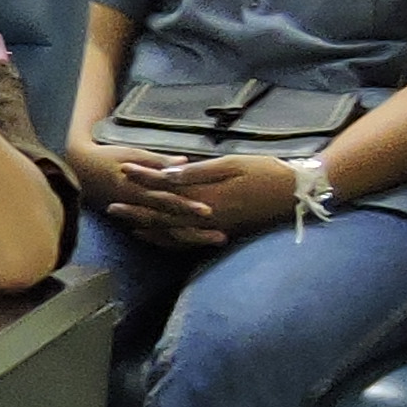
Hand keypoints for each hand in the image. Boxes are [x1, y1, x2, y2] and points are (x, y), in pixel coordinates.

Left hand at [105, 153, 296, 247]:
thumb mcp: (232, 164)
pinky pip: (188, 241)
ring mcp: (212, 228)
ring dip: (148, 227)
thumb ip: (198, 172)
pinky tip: (157, 236)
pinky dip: (169, 240)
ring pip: (172, 231)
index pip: (165, 187)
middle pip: (162, 214)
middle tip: (110, 206)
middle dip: (136, 209)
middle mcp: (205, 216)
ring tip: (126, 223)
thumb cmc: (266, 171)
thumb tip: (167, 175)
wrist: (296, 193)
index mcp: (205, 195)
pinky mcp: (221, 232)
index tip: (122, 170)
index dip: (143, 178)